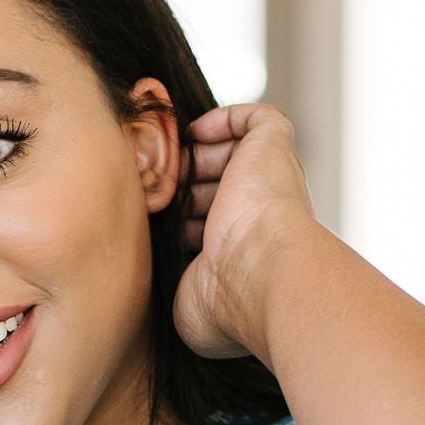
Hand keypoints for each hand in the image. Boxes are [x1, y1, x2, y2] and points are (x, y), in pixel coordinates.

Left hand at [172, 104, 321, 364]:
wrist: (259, 273)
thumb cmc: (226, 303)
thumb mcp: (184, 305)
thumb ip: (170, 286)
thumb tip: (150, 277)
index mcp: (242, 253)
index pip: (207, 224)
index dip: (178, 219)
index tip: (151, 223)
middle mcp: (259, 216)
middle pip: (213, 187)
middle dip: (180, 187)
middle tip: (150, 192)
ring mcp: (270, 180)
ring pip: (229, 154)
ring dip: (192, 156)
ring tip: (161, 165)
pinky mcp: (274, 146)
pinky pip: (256, 118)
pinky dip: (226, 118)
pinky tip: (196, 133)